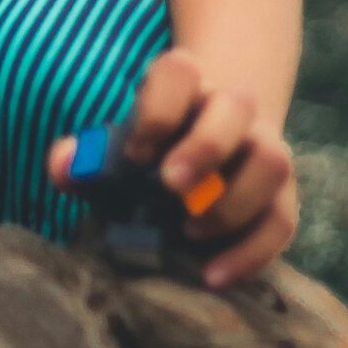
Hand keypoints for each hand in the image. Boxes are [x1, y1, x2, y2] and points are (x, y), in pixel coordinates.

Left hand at [48, 45, 298, 288]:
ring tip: (189, 231)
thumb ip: (81, 155)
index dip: (158, 108)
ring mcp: (263, 148)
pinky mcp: (281, 196)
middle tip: (170, 187)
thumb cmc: (148, 150)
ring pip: (272, 160)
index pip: (179, 71)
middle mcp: (231, 108)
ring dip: (234, 201)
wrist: (207, 146)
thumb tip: (64, 166)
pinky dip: (251, 253)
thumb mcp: (113, 146)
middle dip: (205, 147)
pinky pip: (283, 221)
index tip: (135, 154)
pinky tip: (213, 276)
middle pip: (236, 105)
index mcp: (186, 84)